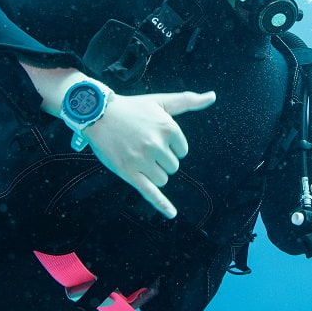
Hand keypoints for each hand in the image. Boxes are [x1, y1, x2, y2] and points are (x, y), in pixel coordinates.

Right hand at [84, 89, 215, 218]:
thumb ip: (188, 101)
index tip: (154, 137)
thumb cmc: (131, 108)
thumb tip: (212, 96)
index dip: (170, 147)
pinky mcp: (129, 173)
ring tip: (137, 157)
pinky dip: (162, 205)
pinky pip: (150, 192)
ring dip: (153, 173)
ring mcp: (142, 160)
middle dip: (161, 160)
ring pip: (162, 179)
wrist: (99, 113)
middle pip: (173, 167)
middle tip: (143, 146)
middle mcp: (157, 144)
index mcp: (168, 128)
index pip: (182, 151)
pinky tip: (172, 213)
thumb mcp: (161, 101)